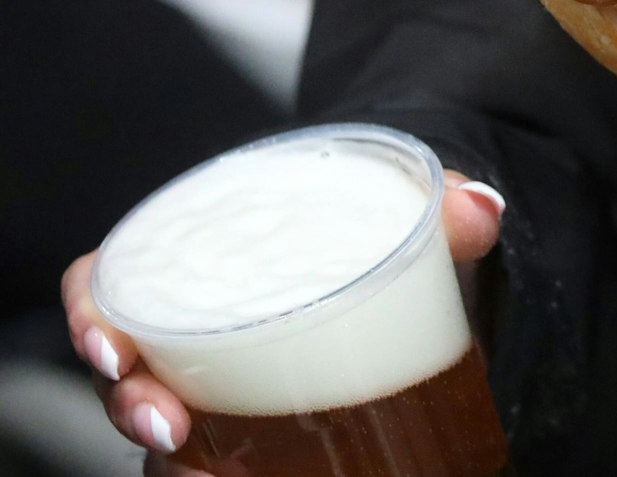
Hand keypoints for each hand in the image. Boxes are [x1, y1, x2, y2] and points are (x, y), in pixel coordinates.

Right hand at [61, 171, 506, 471]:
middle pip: (129, 375)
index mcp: (205, 261)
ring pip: (167, 436)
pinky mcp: (255, 436)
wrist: (415, 280)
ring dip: (175, 464)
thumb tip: (481, 208)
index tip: (113, 348)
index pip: (110, 282)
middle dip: (134, 407)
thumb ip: (444, 207)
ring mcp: (220, 390)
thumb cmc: (381, 237)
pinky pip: (219, 466)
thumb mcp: (409, 214)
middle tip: (171, 426)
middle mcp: (195, 333)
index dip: (92, 313)